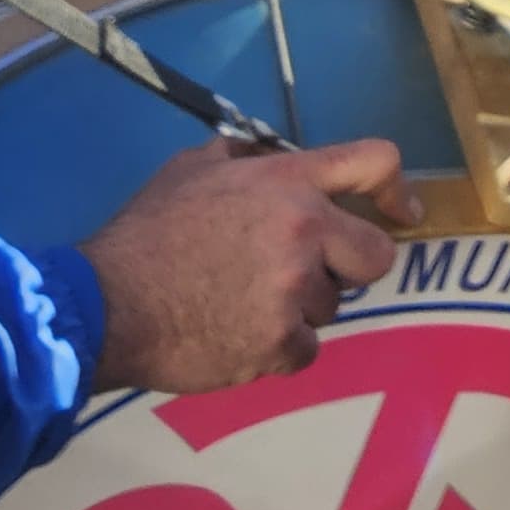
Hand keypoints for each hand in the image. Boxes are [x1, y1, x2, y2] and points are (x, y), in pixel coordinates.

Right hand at [81, 138, 418, 393]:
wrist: (107, 306)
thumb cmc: (146, 234)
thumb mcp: (191, 169)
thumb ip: (244, 160)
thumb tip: (269, 159)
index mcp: (287, 182)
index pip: (374, 161)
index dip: (395, 188)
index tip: (402, 212)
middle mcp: (304, 231)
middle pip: (376, 256)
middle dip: (347, 265)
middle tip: (303, 272)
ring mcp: (296, 292)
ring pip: (331, 306)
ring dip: (299, 308)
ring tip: (241, 302)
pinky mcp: (281, 345)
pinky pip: (303, 350)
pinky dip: (277, 348)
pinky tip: (235, 334)